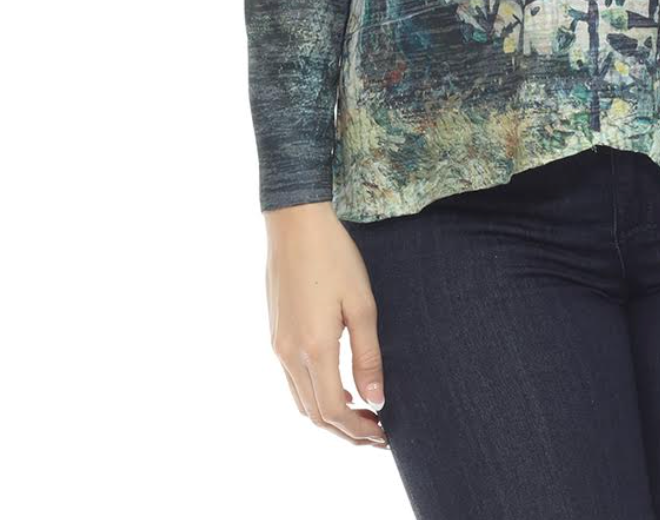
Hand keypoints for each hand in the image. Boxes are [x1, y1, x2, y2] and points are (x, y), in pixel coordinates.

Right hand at [263, 201, 388, 447]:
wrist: (295, 224)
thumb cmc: (334, 257)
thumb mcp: (361, 304)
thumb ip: (368, 356)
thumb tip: (376, 400)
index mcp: (313, 348)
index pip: (333, 411)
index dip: (358, 431)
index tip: (383, 436)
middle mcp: (289, 354)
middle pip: (315, 414)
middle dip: (346, 430)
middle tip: (377, 433)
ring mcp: (278, 346)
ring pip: (301, 401)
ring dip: (330, 416)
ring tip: (362, 414)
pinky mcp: (275, 335)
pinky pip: (293, 382)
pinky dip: (315, 396)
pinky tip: (338, 387)